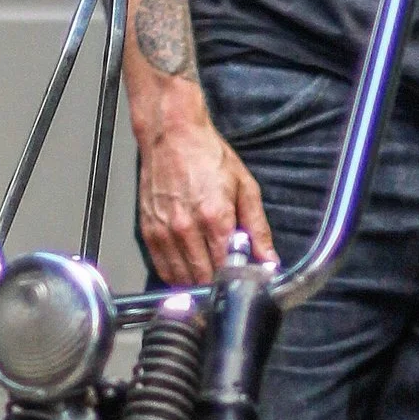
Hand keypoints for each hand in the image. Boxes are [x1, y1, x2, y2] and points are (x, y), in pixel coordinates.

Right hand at [137, 102, 274, 284]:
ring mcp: (164, 231)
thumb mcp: (244, 188)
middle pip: (203, 278)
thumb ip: (258, 228)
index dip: (237, 278)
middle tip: (227, 277)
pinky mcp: (148, 232)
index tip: (244, 277)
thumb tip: (269, 259)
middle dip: (218, 283)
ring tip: (209, 273)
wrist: (172, 136)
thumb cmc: (207, 156)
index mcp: (214, 217)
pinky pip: (162, 268)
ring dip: (197, 283)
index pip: (227, 268)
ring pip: (181, 279)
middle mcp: (186, 228)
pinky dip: (176, 275)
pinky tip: (189, 269)